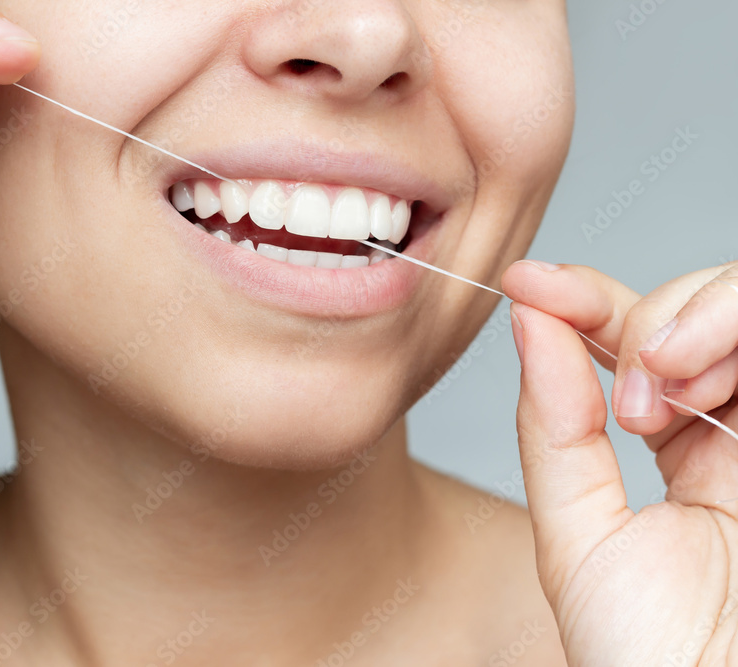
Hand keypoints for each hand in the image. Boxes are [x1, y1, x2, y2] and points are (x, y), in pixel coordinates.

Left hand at [501, 260, 737, 665]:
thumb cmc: (652, 654)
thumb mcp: (578, 536)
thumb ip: (554, 428)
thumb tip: (528, 319)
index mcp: (682, 449)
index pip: (635, 341)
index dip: (583, 300)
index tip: (527, 283)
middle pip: (699, 311)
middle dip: (652, 319)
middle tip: (627, 390)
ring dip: (701, 320)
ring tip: (662, 386)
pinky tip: (699, 387)